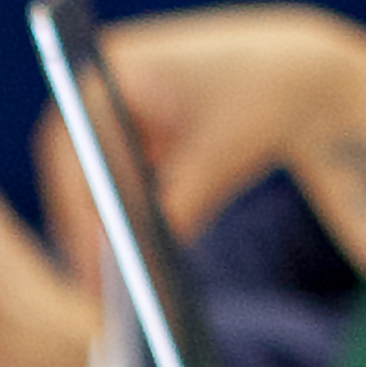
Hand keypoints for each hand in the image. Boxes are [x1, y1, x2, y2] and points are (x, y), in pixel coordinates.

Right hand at [88, 6, 365, 274]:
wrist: (295, 72)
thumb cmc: (259, 98)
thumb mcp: (221, 156)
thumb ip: (181, 204)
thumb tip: (139, 263)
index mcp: (113, 69)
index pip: (70, 146)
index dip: (75, 205)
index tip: (90, 254)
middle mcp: (99, 90)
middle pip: (72, 172)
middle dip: (83, 230)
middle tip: (98, 293)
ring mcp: (111, 117)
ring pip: (90, 188)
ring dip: (99, 234)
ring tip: (115, 297)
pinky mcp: (130, 143)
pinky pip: (114, 191)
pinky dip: (123, 225)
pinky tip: (136, 272)